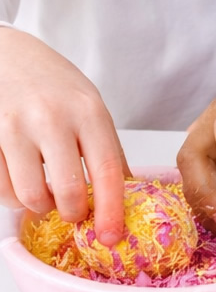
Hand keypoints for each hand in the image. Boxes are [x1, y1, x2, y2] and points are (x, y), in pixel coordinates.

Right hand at [0, 28, 128, 242]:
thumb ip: (107, 148)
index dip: (111, 210)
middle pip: (68, 191)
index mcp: (88, 111)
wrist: (6, 53)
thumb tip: (127, 195)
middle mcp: (52, 118)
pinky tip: (22, 182)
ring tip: (47, 193)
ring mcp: (15, 127)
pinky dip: (13, 197)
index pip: (107, 170)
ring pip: (31, 196)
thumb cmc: (52, 84)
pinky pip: (1, 189)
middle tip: (75, 212)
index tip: (111, 237)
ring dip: (42, 207)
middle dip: (74, 214)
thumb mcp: (90, 106)